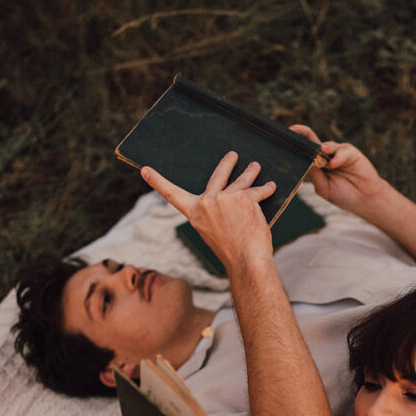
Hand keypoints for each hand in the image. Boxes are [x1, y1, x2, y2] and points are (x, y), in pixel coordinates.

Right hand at [141, 153, 275, 271]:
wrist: (247, 260)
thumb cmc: (231, 251)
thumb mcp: (212, 232)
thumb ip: (212, 214)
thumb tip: (223, 197)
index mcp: (195, 213)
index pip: (172, 195)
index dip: (158, 182)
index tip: (145, 170)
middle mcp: (207, 202)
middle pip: (218, 176)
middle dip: (227, 163)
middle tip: (232, 155)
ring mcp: (225, 198)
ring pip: (241, 181)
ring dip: (250, 172)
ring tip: (255, 166)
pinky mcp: (244, 198)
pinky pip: (257, 191)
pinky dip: (266, 189)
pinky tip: (271, 186)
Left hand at [289, 125, 385, 214]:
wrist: (364, 200)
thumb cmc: (343, 195)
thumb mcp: (324, 187)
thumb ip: (314, 175)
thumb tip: (304, 161)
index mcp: (317, 165)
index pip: (303, 152)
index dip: (295, 145)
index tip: (283, 140)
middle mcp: (326, 156)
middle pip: (312, 141)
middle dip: (302, 135)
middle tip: (292, 132)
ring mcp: (338, 152)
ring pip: (326, 145)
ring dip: (320, 148)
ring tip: (319, 151)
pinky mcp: (351, 153)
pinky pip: (342, 151)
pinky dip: (337, 157)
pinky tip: (333, 164)